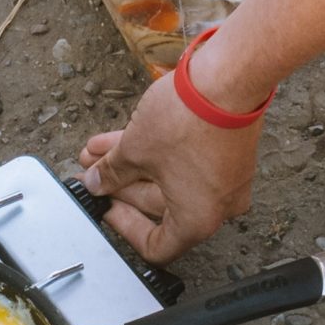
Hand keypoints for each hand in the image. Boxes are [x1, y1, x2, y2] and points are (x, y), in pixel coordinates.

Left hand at [79, 68, 262, 263]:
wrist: (229, 78)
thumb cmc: (190, 120)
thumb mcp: (135, 150)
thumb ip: (112, 173)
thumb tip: (98, 183)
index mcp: (197, 220)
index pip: (157, 245)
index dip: (123, 227)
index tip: (106, 207)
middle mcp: (217, 207)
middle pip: (159, 208)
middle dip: (121, 186)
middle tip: (94, 173)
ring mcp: (226, 180)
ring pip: (170, 180)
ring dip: (133, 165)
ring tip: (99, 151)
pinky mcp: (228, 154)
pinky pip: (187, 163)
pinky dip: (157, 154)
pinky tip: (124, 137)